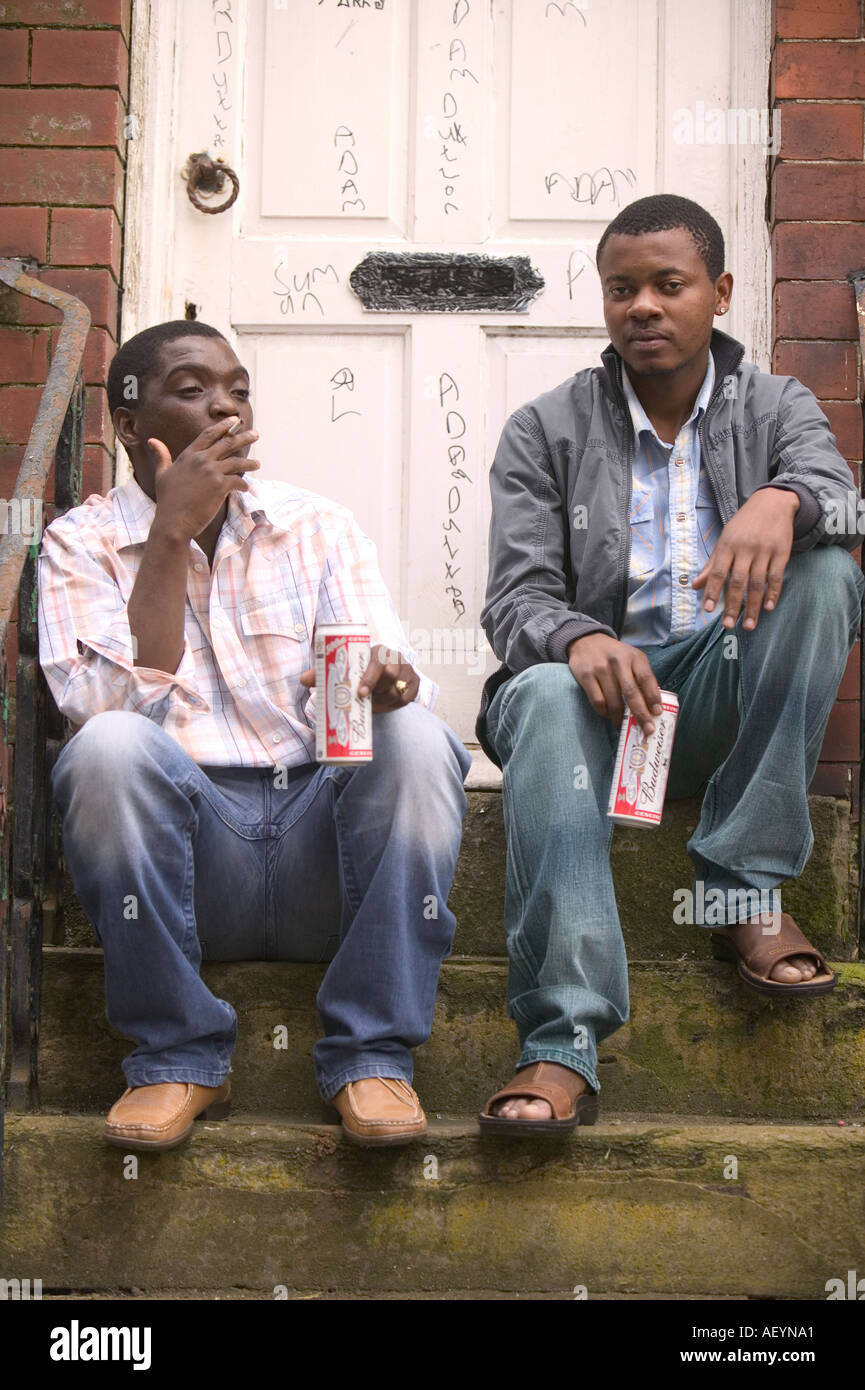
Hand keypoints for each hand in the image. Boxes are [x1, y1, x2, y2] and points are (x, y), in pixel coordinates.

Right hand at [149, 416, 260, 541]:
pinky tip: (245, 488)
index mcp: (189, 455)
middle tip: (256, 434)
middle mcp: (201, 460)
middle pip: (227, 443)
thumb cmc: (167, 500)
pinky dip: (243, 485)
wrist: (173, 522)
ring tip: (257, 464)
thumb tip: (152, 440)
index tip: (234, 420)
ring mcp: (211, 472)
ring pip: (236, 462)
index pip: (208, 435)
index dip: (223, 426)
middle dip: (243, 437)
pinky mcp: (220, 486)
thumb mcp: (162, 474)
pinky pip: (238, 481)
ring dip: (249, 463)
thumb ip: (162, 456)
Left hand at [299, 643, 419, 713]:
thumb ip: (325, 674)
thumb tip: (303, 679)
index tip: (361, 693)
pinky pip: (405, 699)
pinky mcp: (415, 685)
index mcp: (377, 650)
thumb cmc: (362, 672)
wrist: (387, 677)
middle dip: (377, 690)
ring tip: (372, 700)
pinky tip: (386, 703)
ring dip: (383, 700)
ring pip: (396, 691)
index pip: (377, 660)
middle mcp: (395, 658)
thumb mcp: (347, 670)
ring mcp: (407, 671)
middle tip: (364, 699)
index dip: (370, 677)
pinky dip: (394, 705)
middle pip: (390, 675)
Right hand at [567, 632, 661, 734]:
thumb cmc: (614, 655)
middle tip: (647, 729)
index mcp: (634, 656)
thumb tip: (651, 706)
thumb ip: (641, 677)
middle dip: (641, 714)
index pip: (646, 678)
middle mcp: (618, 661)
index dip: (653, 697)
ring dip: (620, 718)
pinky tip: (608, 715)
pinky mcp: (586, 676)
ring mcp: (600, 668)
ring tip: (624, 727)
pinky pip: (597, 701)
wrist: (586, 641)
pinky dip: (604, 712)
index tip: (657, 713)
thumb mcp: (631, 658)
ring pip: (613, 701)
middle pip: (631, 692)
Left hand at [692, 489, 797, 630]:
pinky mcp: (782, 552)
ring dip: (753, 606)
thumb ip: (712, 564)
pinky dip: (773, 593)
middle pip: (737, 581)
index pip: (717, 571)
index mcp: (728, 545)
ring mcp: (764, 550)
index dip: (712, 591)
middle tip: (728, 625)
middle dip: (732, 605)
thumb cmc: (744, 525)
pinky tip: (768, 608)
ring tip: (749, 625)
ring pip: (758, 583)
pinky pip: (776, 577)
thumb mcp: (725, 539)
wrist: (772, 503)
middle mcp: (745, 548)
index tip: (707, 609)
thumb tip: (695, 586)